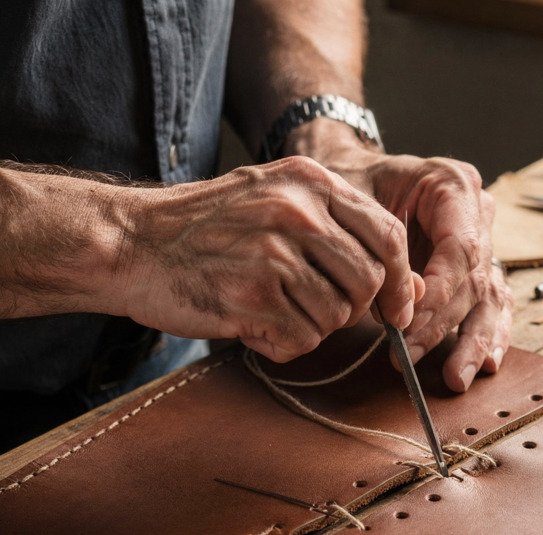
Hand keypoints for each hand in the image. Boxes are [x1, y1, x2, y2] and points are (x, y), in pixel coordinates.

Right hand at [113, 156, 420, 362]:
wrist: (130, 243)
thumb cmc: (205, 230)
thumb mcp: (276, 206)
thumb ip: (343, 235)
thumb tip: (412, 286)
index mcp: (309, 182)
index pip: (388, 235)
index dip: (399, 281)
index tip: (395, 309)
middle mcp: (298, 212)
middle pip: (368, 282)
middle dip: (352, 310)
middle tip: (313, 311)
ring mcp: (275, 253)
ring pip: (335, 316)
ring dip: (308, 327)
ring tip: (268, 309)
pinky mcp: (252, 296)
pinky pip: (299, 340)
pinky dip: (279, 344)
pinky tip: (250, 324)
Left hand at [293, 121, 514, 391]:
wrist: (355, 176)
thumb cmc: (352, 183)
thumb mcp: (356, 201)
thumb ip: (383, 250)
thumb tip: (406, 304)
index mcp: (453, 183)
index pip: (460, 247)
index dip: (439, 291)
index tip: (408, 322)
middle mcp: (477, 211)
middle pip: (473, 278)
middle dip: (443, 324)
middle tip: (412, 355)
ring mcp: (483, 240)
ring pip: (489, 297)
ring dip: (472, 341)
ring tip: (455, 376)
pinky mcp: (479, 268)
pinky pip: (492, 304)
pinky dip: (488, 335)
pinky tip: (486, 362)